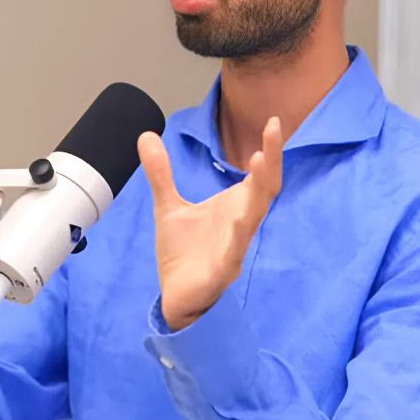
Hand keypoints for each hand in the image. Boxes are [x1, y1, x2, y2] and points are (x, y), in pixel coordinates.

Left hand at [137, 117, 283, 329]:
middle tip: (272, 133)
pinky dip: (235, 238)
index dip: (270, 152)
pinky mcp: (220, 272)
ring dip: (255, 194)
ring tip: (259, 164)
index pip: (260, 177)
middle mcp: (241, 226)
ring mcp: (234, 249)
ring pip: (251, 220)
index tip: (273, 123)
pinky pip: (231, 255)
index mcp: (235, 208)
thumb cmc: (183, 253)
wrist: (175, 296)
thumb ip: (161, 174)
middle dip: (270, 163)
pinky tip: (236, 222)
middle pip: (264, 192)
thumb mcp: (168, 207)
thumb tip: (147, 136)